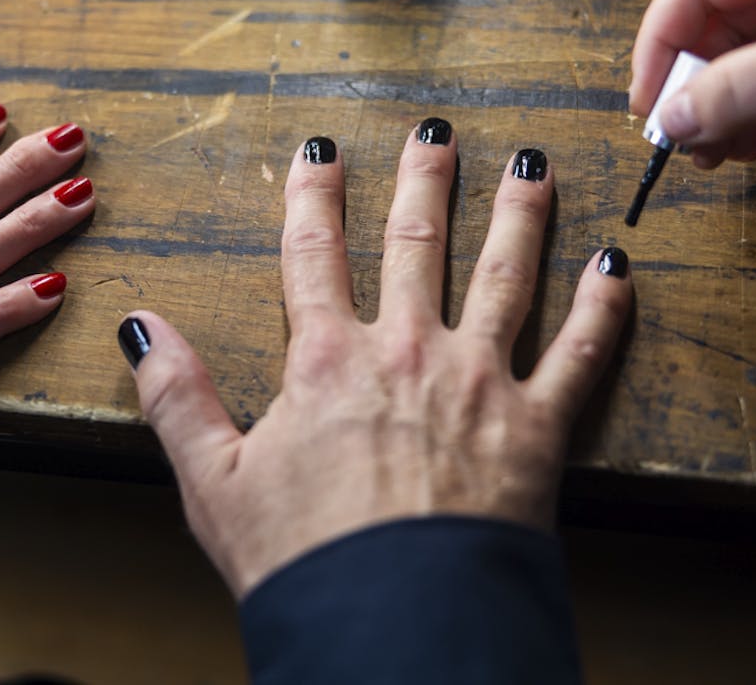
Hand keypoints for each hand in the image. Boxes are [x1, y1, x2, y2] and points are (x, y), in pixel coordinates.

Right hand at [119, 121, 633, 596]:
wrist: (393, 622)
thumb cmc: (302, 561)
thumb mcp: (213, 482)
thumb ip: (177, 395)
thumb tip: (138, 326)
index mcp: (328, 362)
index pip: (314, 256)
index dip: (315, 197)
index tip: (321, 150)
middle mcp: (407, 351)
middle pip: (417, 244)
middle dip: (425, 181)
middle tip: (435, 132)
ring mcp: (479, 382)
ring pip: (504, 275)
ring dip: (518, 215)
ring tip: (532, 167)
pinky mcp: (537, 427)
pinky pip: (581, 353)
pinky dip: (602, 307)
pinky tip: (616, 266)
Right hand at [630, 0, 755, 168]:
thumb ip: (748, 90)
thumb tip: (669, 117)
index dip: (662, 43)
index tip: (647, 104)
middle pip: (714, 26)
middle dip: (692, 84)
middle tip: (678, 140)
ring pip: (738, 62)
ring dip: (717, 109)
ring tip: (709, 155)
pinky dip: (750, 121)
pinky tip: (742, 151)